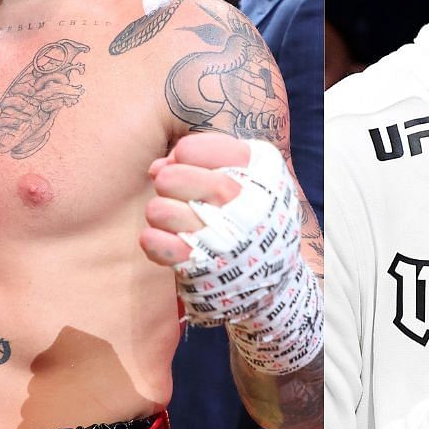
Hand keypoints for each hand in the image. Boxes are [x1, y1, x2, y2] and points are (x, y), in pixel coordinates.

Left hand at [142, 133, 320, 373]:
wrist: (273, 279)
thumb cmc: (255, 218)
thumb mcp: (252, 180)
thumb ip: (208, 162)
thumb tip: (156, 167)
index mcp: (261, 172)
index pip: (199, 148)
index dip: (186, 153)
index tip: (187, 162)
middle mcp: (245, 203)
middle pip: (174, 177)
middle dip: (168, 180)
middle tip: (174, 189)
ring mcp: (223, 238)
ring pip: (159, 210)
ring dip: (160, 212)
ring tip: (174, 218)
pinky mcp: (203, 266)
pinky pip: (155, 244)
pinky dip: (154, 240)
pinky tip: (166, 240)